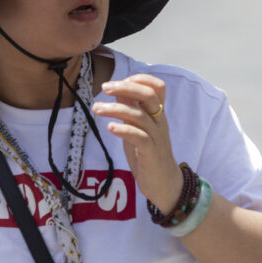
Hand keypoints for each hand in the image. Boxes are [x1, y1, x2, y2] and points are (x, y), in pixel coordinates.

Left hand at [92, 74, 183, 213]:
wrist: (164, 184)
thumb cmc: (148, 154)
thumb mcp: (138, 128)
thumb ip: (131, 110)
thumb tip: (118, 90)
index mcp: (157, 114)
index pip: (157, 87)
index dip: (139, 79)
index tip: (118, 82)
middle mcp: (159, 122)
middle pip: (149, 95)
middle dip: (126, 87)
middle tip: (105, 88)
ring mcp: (156, 137)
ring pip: (139, 116)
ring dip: (116, 109)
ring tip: (97, 109)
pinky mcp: (150, 153)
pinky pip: (139, 137)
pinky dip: (124, 130)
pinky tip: (110, 127)